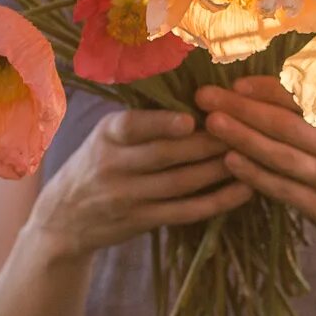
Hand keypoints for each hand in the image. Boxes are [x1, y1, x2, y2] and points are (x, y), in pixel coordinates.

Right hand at [31, 107, 248, 259]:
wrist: (63, 219)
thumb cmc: (95, 165)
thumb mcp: (104, 137)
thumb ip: (140, 122)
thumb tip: (197, 93)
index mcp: (106, 135)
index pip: (132, 126)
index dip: (162, 123)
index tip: (191, 118)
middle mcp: (113, 166)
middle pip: (166, 155)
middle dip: (208, 142)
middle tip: (244, 128)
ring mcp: (127, 197)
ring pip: (181, 183)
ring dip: (219, 169)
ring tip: (252, 153)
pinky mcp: (142, 222)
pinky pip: (186, 212)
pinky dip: (218, 201)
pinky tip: (244, 189)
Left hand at [194, 77, 315, 249]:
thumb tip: (279, 77)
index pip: (307, 99)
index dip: (269, 90)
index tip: (237, 81)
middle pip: (287, 126)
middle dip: (243, 110)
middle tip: (207, 97)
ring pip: (282, 157)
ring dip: (244, 140)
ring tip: (212, 125)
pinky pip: (285, 190)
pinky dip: (256, 176)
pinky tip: (230, 163)